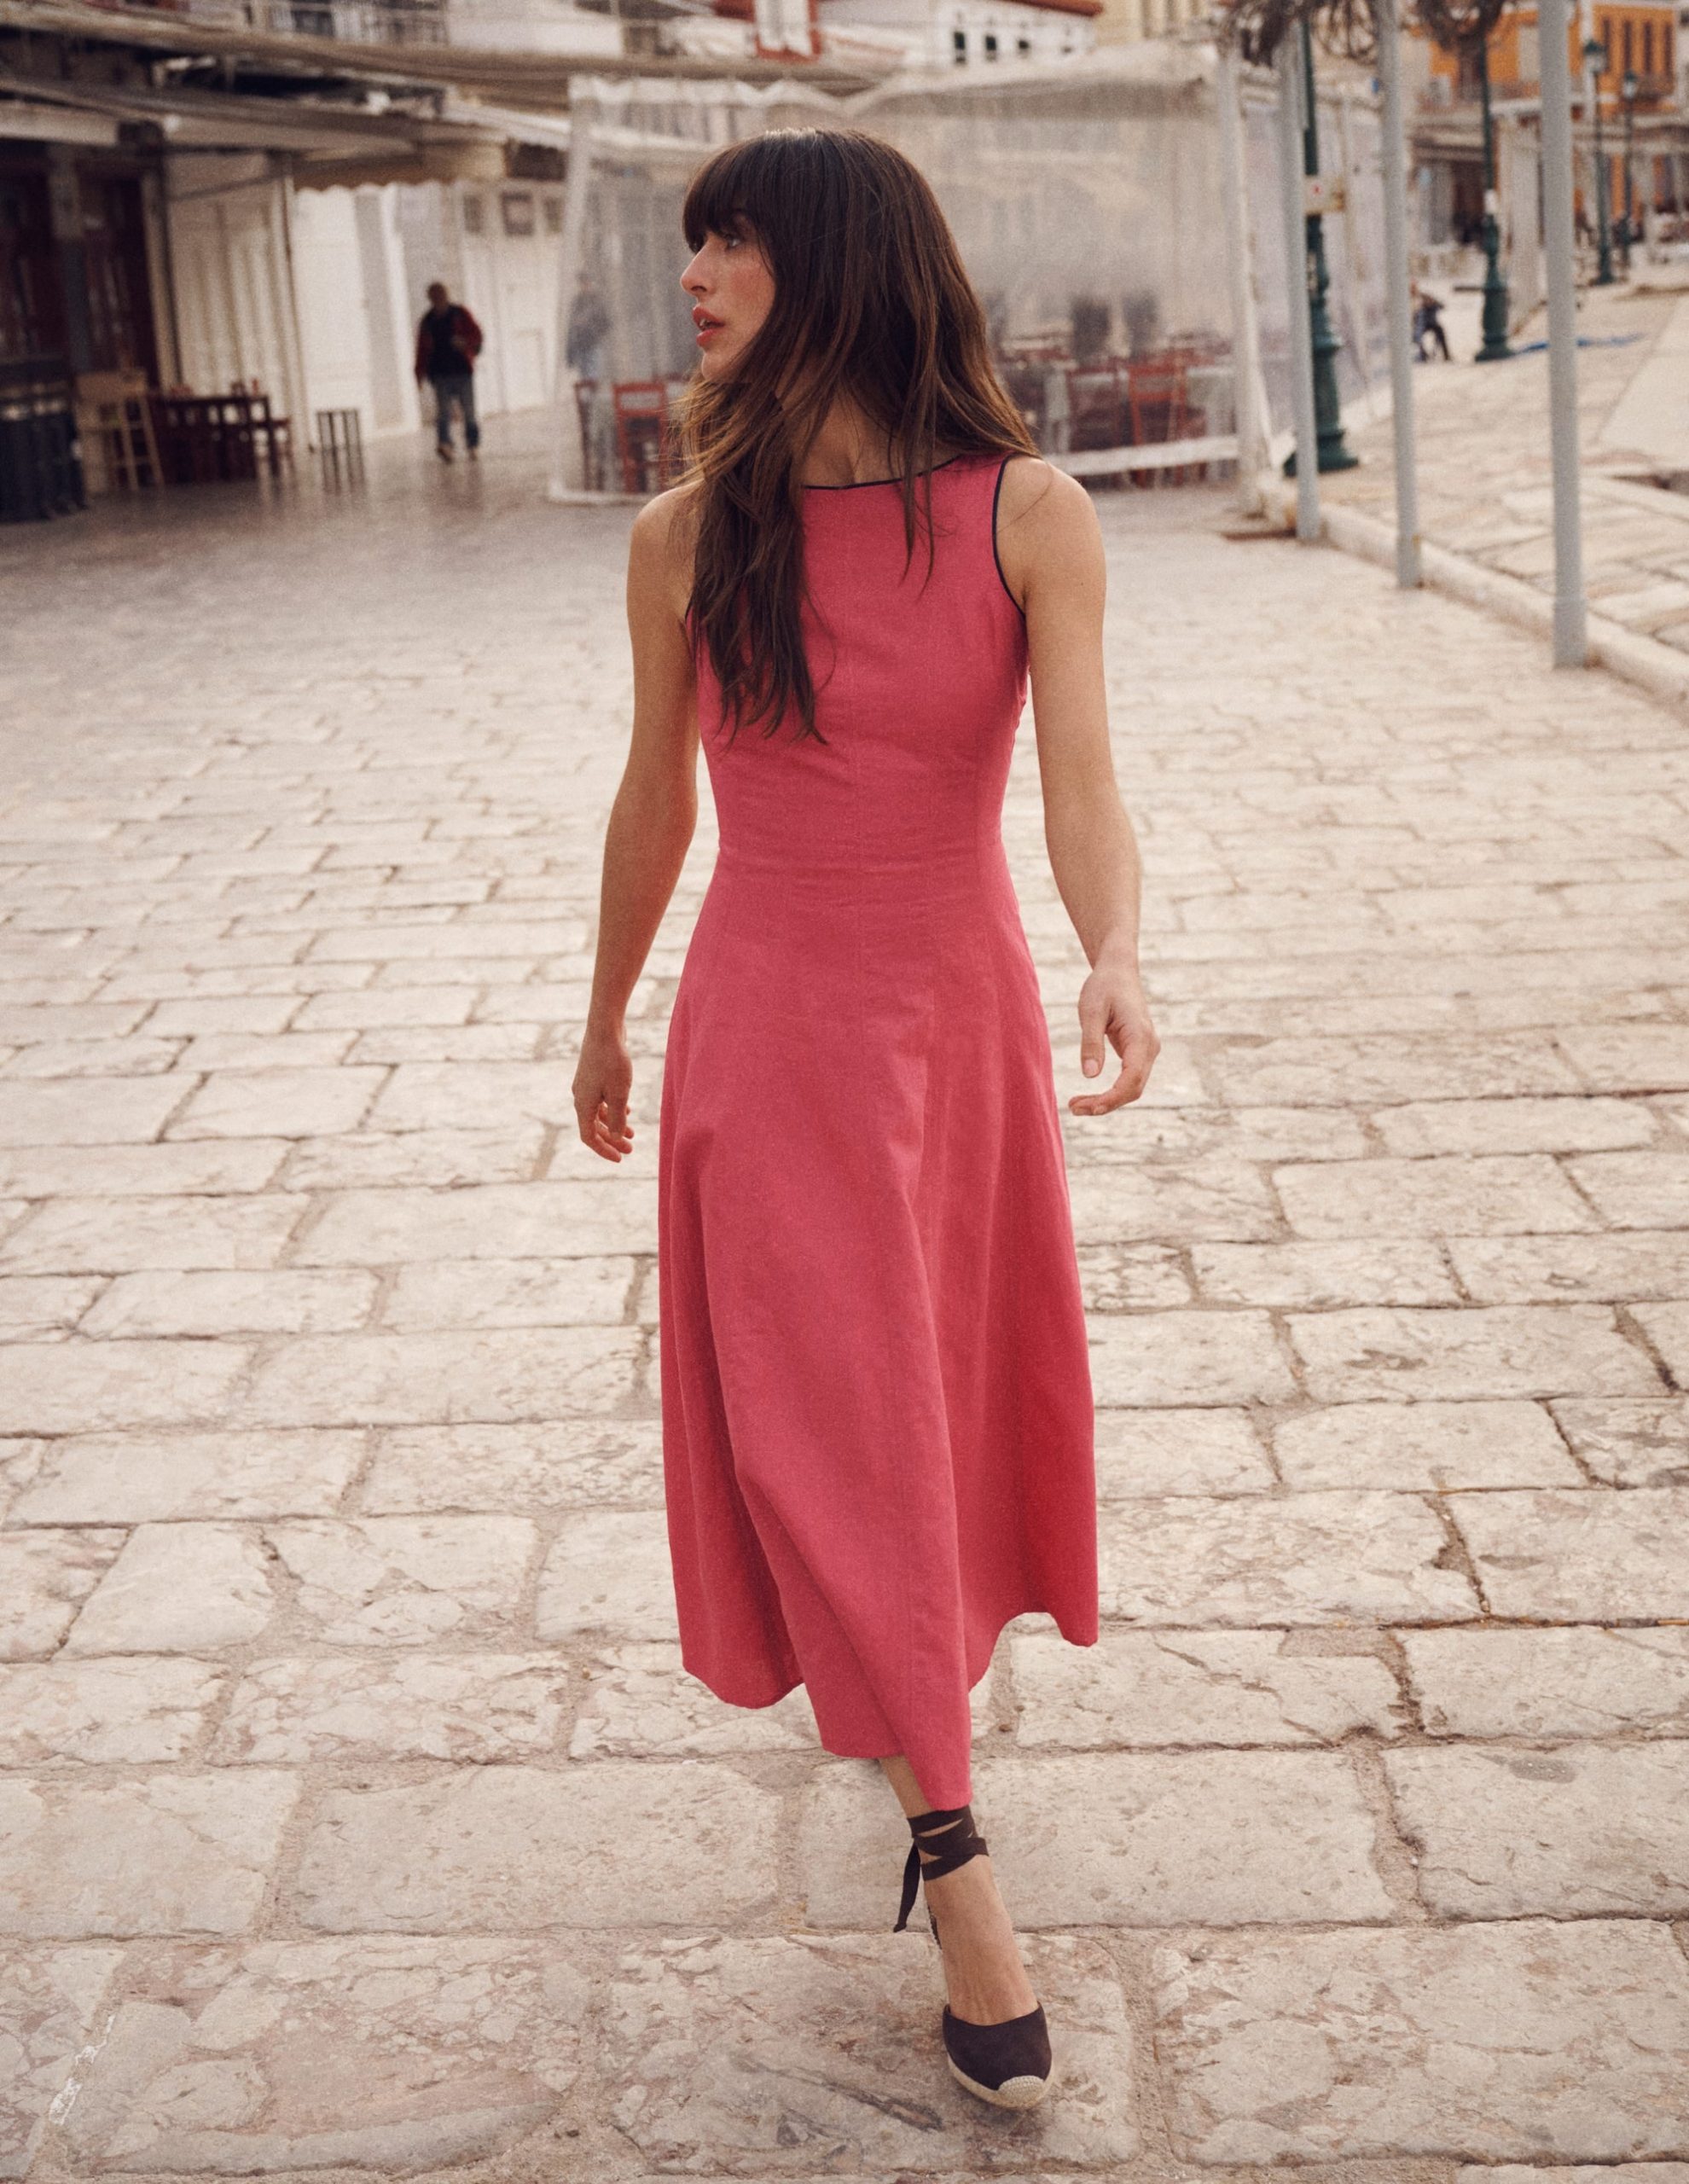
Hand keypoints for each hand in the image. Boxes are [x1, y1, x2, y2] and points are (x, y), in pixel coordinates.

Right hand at [573, 1021, 635, 1161]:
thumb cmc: (612, 1061)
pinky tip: (627, 1111)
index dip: (603, 1150)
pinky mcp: (593, 1076)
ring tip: (632, 1133)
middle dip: (611, 1140)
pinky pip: (601, 1100)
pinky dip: (612, 1109)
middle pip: (594, 1127)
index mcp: (582, 1104)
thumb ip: (616, 1119)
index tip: (620, 1158)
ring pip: (598, 1114)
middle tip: (630, 1149)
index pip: (589, 1137)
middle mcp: (580, 1097)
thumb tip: (614, 1138)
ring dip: (614, 1125)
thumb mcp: (619, 1094)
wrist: (605, 1029)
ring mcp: (586, 1086)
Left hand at [1070, 966, 1157, 1115]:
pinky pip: (1128, 1079)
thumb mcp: (1091, 1011)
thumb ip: (1091, 1043)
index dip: (1111, 1098)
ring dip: (1107, 1101)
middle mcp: (1150, 1047)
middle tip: (1074, 1108)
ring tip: (1076, 1105)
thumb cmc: (1103, 987)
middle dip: (1106, 1104)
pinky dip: (1110, 1092)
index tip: (1089, 1108)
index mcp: (1141, 1037)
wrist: (1118, 971)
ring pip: (1132, 1087)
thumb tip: (1090, 1076)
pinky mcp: (1138, 1053)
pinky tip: (1089, 1096)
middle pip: (1133, 1089)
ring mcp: (1146, 1051)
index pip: (1131, 1079)